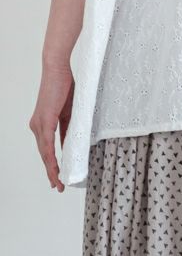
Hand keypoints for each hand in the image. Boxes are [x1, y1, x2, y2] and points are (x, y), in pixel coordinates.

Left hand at [29, 62, 73, 191]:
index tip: (57, 177)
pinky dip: (51, 157)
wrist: (57, 69)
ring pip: (44, 153)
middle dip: (51, 172)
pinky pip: (47, 144)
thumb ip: (68, 128)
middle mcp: (37, 126)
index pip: (46, 149)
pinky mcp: (44, 120)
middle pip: (44, 154)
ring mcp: (39, 124)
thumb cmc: (64, 86)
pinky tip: (55, 167)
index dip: (52, 164)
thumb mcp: (69, 111)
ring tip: (58, 182)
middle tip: (57, 186)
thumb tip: (70, 143)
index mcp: (42, 123)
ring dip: (51, 169)